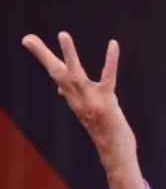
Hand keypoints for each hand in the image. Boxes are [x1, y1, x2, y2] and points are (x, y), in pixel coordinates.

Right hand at [22, 31, 144, 188]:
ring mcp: (90, 101)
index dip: (45, 57)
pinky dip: (110, 60)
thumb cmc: (105, 131)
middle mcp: (78, 100)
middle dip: (43, 55)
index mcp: (74, 100)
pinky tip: (113, 44)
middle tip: (26, 37)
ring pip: (76, 75)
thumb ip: (77, 97)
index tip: (28, 40)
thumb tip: (60, 87)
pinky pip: (108, 77)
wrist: (116, 154)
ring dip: (69, 54)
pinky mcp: (107, 102)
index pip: (56, 75)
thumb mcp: (88, 112)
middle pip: (57, 74)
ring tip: (62, 34)